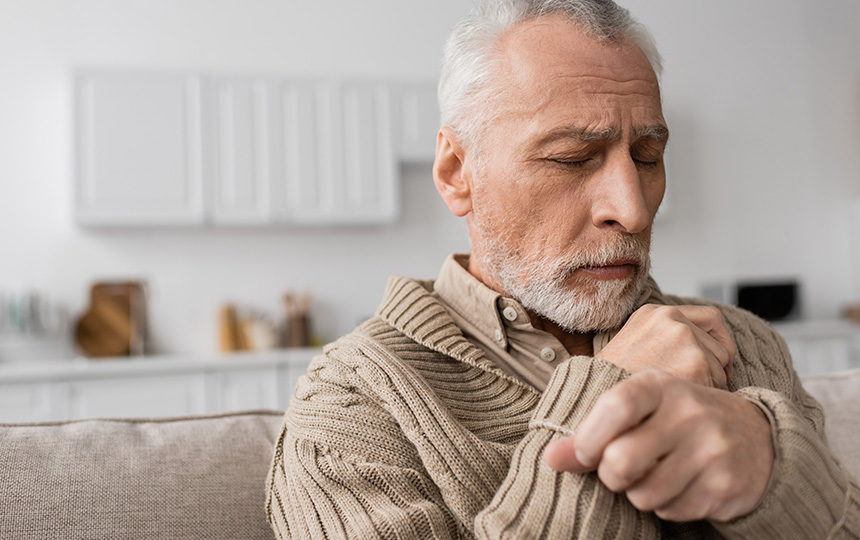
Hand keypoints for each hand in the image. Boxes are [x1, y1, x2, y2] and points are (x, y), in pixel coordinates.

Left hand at [544, 370, 773, 521]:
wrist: (756, 436)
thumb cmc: (680, 419)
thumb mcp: (641, 411)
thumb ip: (594, 432)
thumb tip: (550, 458)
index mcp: (661, 385)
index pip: (616, 405)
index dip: (589, 436)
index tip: (584, 453)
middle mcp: (690, 412)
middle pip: (621, 461)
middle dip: (610, 476)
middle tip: (620, 470)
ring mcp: (713, 449)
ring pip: (643, 494)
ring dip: (639, 494)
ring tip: (655, 475)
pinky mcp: (726, 485)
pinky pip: (672, 511)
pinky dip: (667, 506)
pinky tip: (682, 485)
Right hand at [599, 305, 735, 388]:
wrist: (598, 394)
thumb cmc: (615, 378)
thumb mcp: (633, 344)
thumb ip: (663, 337)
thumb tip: (701, 345)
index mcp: (655, 312)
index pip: (710, 318)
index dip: (718, 340)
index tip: (716, 359)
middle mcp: (671, 319)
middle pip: (719, 343)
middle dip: (715, 365)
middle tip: (701, 383)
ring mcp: (684, 338)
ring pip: (721, 362)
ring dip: (709, 380)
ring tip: (679, 392)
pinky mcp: (695, 361)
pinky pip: (718, 381)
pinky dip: (706, 393)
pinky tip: (681, 399)